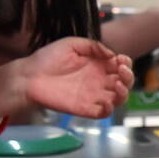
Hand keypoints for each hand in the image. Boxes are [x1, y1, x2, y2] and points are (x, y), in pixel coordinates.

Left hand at [19, 37, 133, 117]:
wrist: (29, 76)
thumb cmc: (48, 58)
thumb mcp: (72, 44)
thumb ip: (93, 46)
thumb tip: (112, 54)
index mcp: (97, 65)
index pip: (120, 66)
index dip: (126, 63)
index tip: (121, 60)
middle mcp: (98, 81)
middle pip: (124, 83)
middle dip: (129, 77)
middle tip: (122, 71)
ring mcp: (93, 95)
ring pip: (118, 99)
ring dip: (124, 93)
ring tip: (118, 85)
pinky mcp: (85, 109)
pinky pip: (103, 113)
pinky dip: (109, 109)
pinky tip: (106, 100)